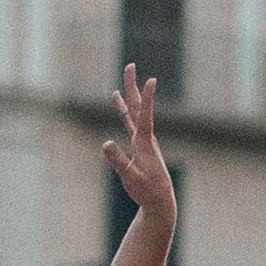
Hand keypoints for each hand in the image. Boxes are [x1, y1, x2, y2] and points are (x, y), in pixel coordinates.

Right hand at [101, 66, 178, 246]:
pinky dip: (124, 111)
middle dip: (133, 86)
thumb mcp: (130, 178)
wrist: (160, 200)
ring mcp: (142, 140)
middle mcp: (145, 137)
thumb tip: (105, 143)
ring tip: (122, 80)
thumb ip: (118, 161)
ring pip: (133, 113)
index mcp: (144, 143)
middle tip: (131, 65)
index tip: (151, 79)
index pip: (145, 115)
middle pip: (138, 106)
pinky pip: (130, 123)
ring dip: (128, 96)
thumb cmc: (146, 191)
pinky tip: (118, 104)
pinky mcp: (138, 146)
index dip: (148, 98)